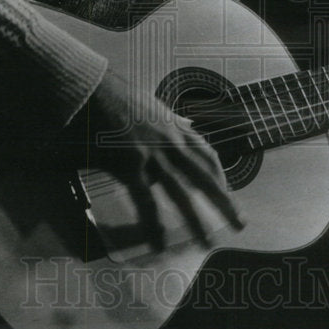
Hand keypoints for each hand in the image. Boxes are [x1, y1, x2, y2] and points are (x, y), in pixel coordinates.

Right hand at [77, 72, 244, 251]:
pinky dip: (153, 224)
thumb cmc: (109, 93)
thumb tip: (178, 123)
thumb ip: (162, 118)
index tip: (226, 189)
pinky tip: (158, 243)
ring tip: (206, 243)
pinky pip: (146, 200)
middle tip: (240, 223)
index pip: (206, 153)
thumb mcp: (145, 103)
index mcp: (173, 126)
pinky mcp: (130, 163)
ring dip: (196, 220)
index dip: (219, 174)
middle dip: (224, 201)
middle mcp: (169, 140)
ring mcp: (152, 153)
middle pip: (205, 176)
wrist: (88, 85)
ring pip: (182, 192)